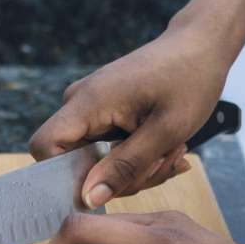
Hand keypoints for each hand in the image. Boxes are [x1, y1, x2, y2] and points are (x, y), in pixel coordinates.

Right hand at [29, 23, 231, 208]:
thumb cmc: (189, 78)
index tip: (105, 186)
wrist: (201, 44)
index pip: (44, 147)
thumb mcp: (166, 131)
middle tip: (162, 164)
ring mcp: (89, 108)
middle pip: (73, 161)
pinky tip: (164, 149)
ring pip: (94, 160)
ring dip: (133, 169)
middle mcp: (79, 103)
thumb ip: (124, 167)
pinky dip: (134, 157)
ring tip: (171, 152)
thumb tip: (88, 199)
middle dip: (116, 177)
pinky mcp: (102, 112)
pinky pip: (106, 149)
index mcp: (88, 102)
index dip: (64, 176)